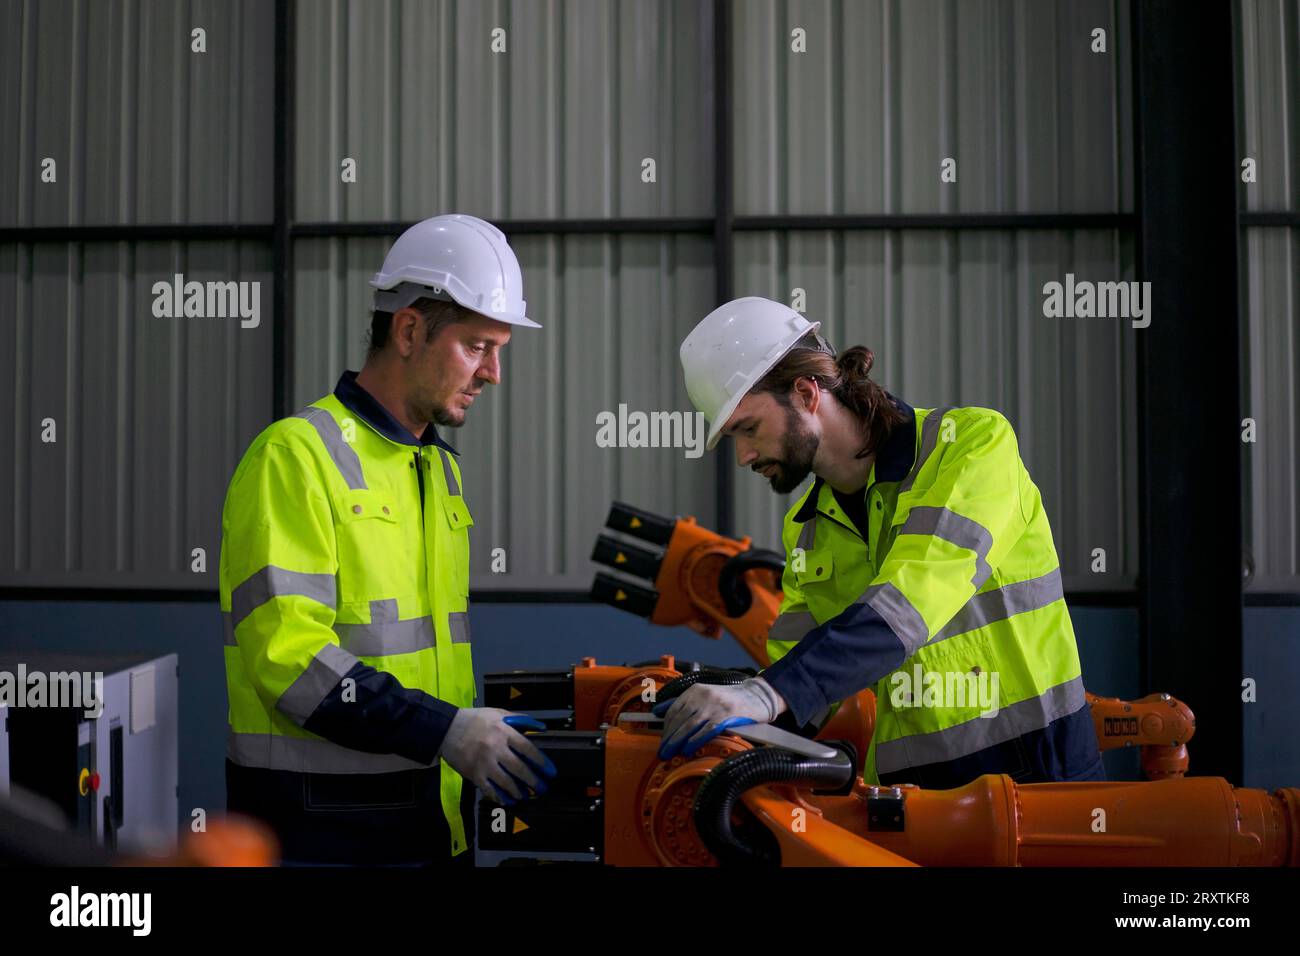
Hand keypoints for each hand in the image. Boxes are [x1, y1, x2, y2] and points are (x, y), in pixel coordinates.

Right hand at [437, 708, 556, 805]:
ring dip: (518, 791)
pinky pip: (489, 789)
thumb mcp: (498, 712)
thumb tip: (541, 728)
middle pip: (519, 769)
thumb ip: (520, 720)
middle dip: (533, 781)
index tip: (550, 771)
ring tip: (525, 795)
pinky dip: (499, 796)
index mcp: (503, 732)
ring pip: (505, 782)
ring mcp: (484, 763)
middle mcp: (495, 748)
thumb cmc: (475, 720)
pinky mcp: (473, 774)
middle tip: (542, 788)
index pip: (527, 749)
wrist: (446, 728)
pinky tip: (507, 800)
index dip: (541, 762)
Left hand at [651, 677, 786, 759]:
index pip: (674, 710)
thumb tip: (658, 710)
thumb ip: (683, 702)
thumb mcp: (705, 695)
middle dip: (668, 737)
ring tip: (670, 753)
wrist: (758, 696)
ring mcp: (714, 705)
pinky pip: (706, 730)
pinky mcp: (726, 715)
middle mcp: (702, 696)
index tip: (662, 740)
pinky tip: (687, 749)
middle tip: (663, 752)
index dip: (666, 727)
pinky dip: (694, 740)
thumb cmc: (730, 699)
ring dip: (677, 741)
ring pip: (689, 725)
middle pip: (679, 719)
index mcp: (695, 690)